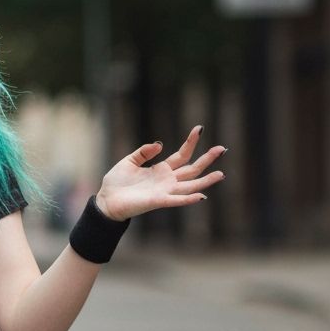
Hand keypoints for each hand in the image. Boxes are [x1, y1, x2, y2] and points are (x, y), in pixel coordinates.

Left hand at [95, 125, 224, 220]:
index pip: (182, 154)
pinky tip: (201, 196)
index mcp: (161, 169)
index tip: (200, 128)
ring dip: (206, 181)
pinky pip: (177, 200)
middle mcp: (167, 180)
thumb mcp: (129, 161)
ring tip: (221, 174)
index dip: (191, 142)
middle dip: (207, 159)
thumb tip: (160, 144)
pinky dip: (189, 199)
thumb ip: (144, 152)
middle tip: (223, 149)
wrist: (106, 201)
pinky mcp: (158, 201)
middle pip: (192, 169)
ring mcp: (165, 191)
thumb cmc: (116, 183)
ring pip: (191, 185)